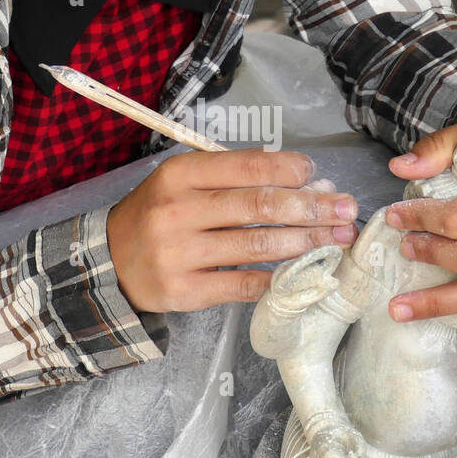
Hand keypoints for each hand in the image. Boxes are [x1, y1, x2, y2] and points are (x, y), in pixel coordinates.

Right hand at [107, 149, 359, 312]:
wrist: (111, 263)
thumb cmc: (159, 215)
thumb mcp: (182, 182)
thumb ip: (232, 177)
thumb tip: (301, 179)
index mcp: (179, 175)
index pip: (247, 166)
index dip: (290, 170)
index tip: (318, 177)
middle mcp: (178, 211)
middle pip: (258, 206)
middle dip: (310, 207)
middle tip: (346, 210)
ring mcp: (180, 254)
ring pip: (256, 245)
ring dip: (305, 242)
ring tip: (336, 240)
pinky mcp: (186, 291)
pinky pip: (243, 284)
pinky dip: (278, 278)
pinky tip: (306, 272)